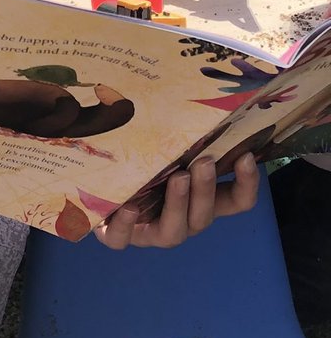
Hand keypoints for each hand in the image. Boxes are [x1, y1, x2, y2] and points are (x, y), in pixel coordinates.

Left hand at [94, 152, 257, 249]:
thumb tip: (190, 97)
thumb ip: (179, 136)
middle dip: (207, 189)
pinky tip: (129, 208)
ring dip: (179, 204)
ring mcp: (149, 231)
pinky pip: (123, 239)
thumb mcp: (161, 148)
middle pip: (205, 215)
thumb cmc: (136, 162)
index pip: (235, 201)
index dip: (247, 184)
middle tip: (204, 162)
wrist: (91, 191)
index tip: (246, 156)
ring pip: (174, 231)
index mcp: (196, 200)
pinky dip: (127, 226)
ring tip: (177, 178)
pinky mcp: (117, 236)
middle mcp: (180, 220)